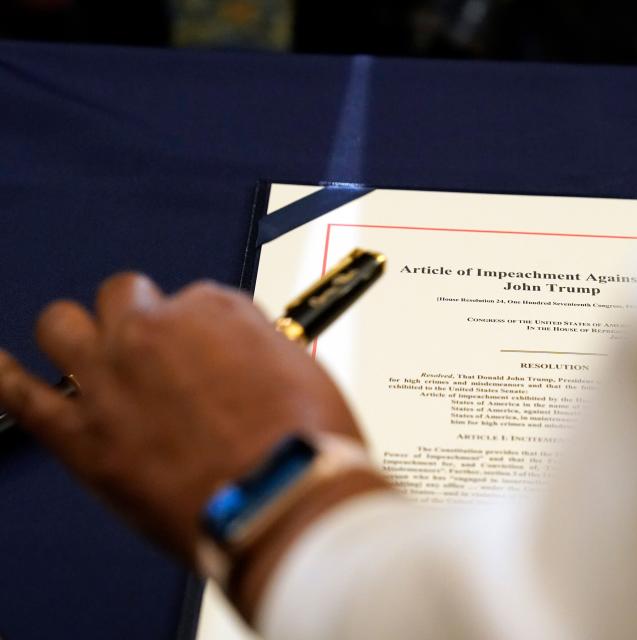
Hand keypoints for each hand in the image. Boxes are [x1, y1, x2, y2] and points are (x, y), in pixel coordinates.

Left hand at [0, 273, 366, 561]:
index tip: (207, 352)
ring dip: (78, 334)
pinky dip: (7, 377)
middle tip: (158, 354)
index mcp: (213, 310)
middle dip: (140, 318)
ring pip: (62, 324)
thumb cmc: (300, 444)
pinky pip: (20, 394)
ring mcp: (110, 377)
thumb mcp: (304, 371)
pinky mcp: (80, 434)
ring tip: (91, 357)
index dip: (200, 329)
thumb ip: (259, 349)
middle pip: (125, 295)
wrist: (277, 501)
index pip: (193, 297)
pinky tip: (5, 370)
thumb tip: (241, 352)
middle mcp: (153, 331)